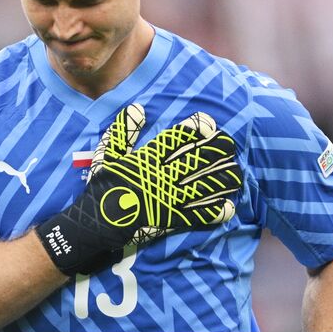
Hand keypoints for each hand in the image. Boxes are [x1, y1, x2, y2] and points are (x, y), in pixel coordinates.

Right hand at [34, 103, 242, 275]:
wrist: (96, 222)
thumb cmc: (102, 186)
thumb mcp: (107, 155)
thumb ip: (123, 132)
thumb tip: (138, 108)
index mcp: (147, 158)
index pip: (176, 139)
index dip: (194, 129)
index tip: (207, 123)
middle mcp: (163, 176)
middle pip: (197, 160)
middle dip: (216, 151)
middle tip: (229, 145)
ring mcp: (170, 198)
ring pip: (204, 186)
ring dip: (222, 179)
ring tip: (236, 173)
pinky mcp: (172, 219)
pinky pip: (199, 215)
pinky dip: (216, 211)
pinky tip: (230, 206)